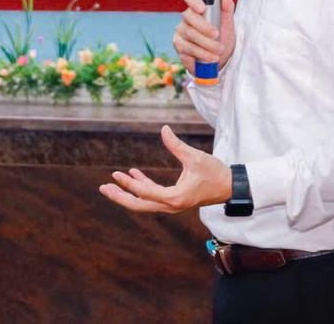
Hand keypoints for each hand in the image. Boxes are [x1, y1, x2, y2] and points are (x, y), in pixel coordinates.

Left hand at [98, 124, 232, 214]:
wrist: (230, 187)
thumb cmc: (214, 173)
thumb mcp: (195, 157)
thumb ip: (176, 145)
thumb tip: (163, 129)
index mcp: (174, 197)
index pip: (146, 193)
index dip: (129, 184)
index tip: (116, 174)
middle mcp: (171, 205)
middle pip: (139, 205)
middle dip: (120, 197)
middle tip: (103, 187)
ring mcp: (172, 205)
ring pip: (144, 203)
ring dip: (128, 193)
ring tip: (112, 183)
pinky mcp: (174, 200)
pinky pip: (153, 196)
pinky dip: (142, 186)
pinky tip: (134, 173)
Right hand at [173, 0, 235, 75]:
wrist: (221, 55)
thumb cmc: (222, 34)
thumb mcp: (228, 22)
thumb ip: (227, 7)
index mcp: (198, 6)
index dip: (193, 0)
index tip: (202, 8)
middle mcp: (186, 17)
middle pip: (189, 17)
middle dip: (204, 27)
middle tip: (217, 35)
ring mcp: (181, 31)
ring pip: (190, 34)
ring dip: (206, 44)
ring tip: (219, 50)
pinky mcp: (178, 45)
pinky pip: (188, 48)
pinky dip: (202, 54)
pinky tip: (211, 58)